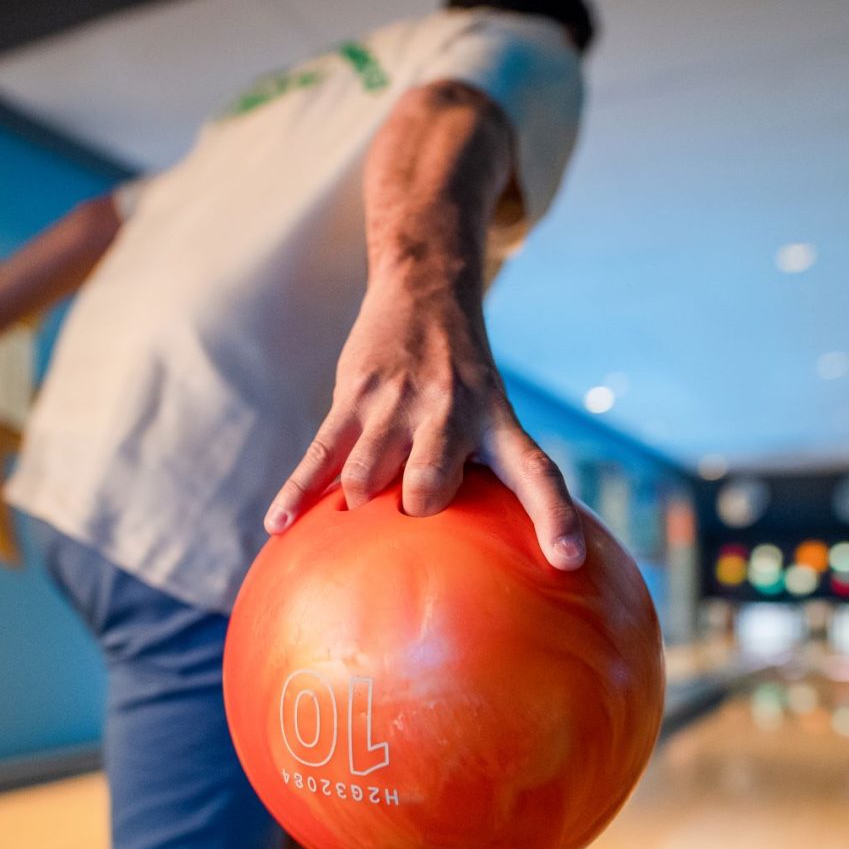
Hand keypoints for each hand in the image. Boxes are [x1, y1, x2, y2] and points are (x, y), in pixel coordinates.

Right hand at [264, 286, 584, 569]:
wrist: (426, 289)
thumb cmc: (463, 380)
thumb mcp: (493, 412)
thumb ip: (486, 472)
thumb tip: (476, 557)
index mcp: (497, 424)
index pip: (537, 473)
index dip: (555, 518)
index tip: (569, 559)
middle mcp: (450, 414)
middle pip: (428, 484)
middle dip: (415, 510)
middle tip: (410, 514)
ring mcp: (397, 404)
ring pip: (366, 476)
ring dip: (359, 503)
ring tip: (358, 512)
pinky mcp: (354, 397)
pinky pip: (320, 454)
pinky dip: (298, 492)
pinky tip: (279, 524)